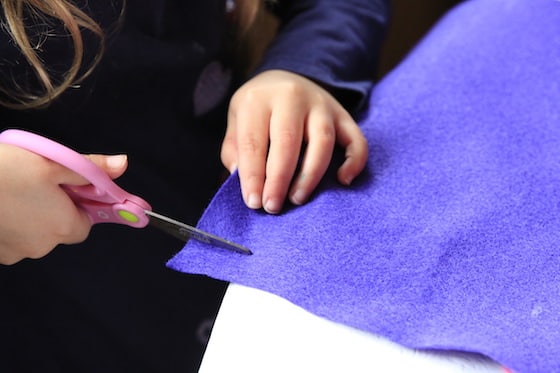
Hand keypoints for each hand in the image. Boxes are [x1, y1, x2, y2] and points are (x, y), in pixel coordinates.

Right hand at [0, 144, 126, 263]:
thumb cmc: (6, 170)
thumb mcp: (53, 162)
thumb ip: (91, 168)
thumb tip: (123, 164)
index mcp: (63, 226)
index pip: (85, 224)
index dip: (78, 206)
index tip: (66, 188)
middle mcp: (42, 246)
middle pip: (58, 231)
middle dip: (52, 211)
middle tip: (36, 185)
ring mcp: (14, 253)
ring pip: (32, 236)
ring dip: (28, 218)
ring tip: (12, 192)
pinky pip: (10, 240)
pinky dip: (8, 226)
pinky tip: (0, 204)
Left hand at [221, 69, 367, 213]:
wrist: (284, 81)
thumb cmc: (258, 109)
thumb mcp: (237, 120)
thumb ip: (235, 149)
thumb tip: (243, 179)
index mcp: (258, 99)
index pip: (253, 142)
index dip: (253, 176)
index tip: (254, 202)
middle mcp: (291, 97)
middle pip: (287, 141)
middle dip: (279, 179)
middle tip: (273, 206)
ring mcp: (321, 104)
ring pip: (322, 141)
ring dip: (310, 175)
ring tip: (297, 198)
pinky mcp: (342, 114)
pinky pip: (356, 139)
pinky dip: (354, 161)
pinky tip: (343, 181)